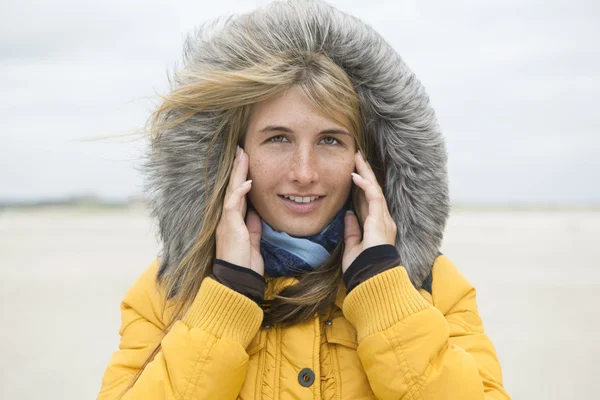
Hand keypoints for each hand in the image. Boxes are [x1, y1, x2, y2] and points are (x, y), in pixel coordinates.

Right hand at [215, 146, 263, 275]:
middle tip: (241, 150)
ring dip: (237, 173)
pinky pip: (233, 205)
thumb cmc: (245, 264)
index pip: (236, 194)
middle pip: (232, 187)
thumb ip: (253, 226)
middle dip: (237, 168)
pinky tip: (247, 182)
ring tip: (242, 156)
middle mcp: (226, 218)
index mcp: (232, 221)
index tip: (245, 162)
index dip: (240, 178)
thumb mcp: (252, 241)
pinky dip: (240, 192)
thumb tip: (256, 212)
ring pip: (231, 191)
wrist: (238, 280)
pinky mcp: (229, 226)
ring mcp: (226, 221)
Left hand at [342, 151, 397, 272]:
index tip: (352, 173)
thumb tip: (348, 215)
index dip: (361, 187)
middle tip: (356, 157)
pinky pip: (374, 196)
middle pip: (373, 191)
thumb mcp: (353, 247)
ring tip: (357, 158)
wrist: (371, 280)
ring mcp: (384, 219)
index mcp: (377, 227)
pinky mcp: (380, 220)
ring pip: (375, 189)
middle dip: (365, 173)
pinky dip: (364, 185)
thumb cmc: (362, 269)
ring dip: (365, 172)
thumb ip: (352, 231)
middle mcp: (383, 220)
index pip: (368, 201)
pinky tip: (355, 175)